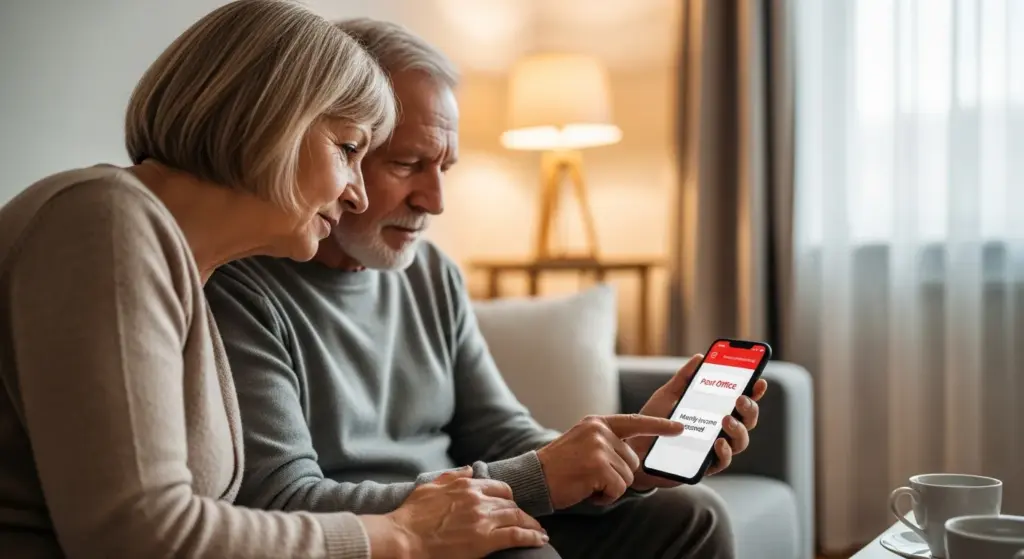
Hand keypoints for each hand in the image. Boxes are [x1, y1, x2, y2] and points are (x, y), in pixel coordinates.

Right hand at [369, 467, 547, 558]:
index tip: (511, 505)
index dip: (507, 498)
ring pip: (517, 517)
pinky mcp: (485, 539)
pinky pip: (517, 535)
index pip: (498, 488)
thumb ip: (452, 476)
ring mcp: (483, 519)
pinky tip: (539, 540)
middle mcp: (478, 499)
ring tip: (539, 532)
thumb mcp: (430, 487)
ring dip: (531, 525)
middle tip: (526, 521)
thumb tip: (468, 469)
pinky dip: (532, 536)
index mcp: (466, 486)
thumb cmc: (411, 516)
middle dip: (520, 512)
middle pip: (510, 503)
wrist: (404, 538)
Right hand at [536, 414, 684, 509]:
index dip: (660, 426)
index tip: (680, 428)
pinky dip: (605, 497)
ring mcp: (598, 447)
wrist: (535, 478)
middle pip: (633, 460)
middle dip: (618, 475)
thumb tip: (633, 457)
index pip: (635, 422)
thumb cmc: (560, 467)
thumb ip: (606, 442)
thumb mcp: (583, 443)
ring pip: (627, 476)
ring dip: (610, 487)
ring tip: (587, 483)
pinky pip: (618, 488)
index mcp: (597, 423)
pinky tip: (587, 491)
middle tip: (592, 476)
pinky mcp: (597, 466)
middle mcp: (599, 431)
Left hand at [628, 354, 767, 490]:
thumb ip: (684, 378)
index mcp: (715, 412)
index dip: (754, 392)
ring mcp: (714, 449)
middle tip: (740, 399)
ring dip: (739, 429)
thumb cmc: (654, 422)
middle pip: (747, 421)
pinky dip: (725, 452)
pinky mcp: (705, 466)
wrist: (635, 448)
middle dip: (749, 408)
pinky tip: (719, 442)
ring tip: (726, 419)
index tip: (758, 380)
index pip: (740, 401)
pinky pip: (723, 461)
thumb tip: (700, 357)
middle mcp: (720, 430)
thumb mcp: (668, 395)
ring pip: (741, 441)